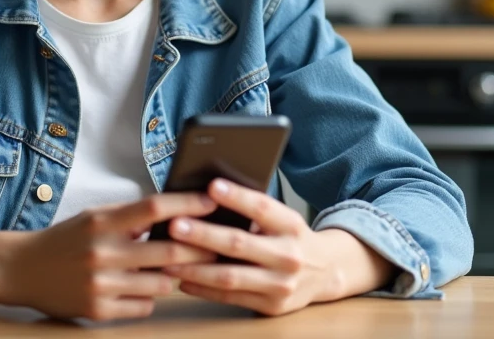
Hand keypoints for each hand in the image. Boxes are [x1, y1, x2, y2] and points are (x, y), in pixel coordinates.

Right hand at [0, 192, 219, 321]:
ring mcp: (101, 284)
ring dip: (172, 276)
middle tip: (216, 246)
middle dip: (198, 249)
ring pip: (162, 283)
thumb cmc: (65, 240)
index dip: (188, 204)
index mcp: (102, 222)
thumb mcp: (94, 217)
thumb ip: (129, 216)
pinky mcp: (98, 310)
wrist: (21, 269)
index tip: (212, 201)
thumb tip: (173, 213)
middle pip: (168, 250)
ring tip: (171, 269)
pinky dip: (148, 296)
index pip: (155, 208)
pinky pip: (144, 306)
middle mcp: (102, 252)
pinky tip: (140, 288)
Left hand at [161, 178, 394, 315]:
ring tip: (168, 258)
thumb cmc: (290, 237)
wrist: (325, 273)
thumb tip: (207, 195)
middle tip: (175, 225)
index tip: (210, 186)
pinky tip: (182, 279)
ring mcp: (281, 285)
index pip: (262, 208)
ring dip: (195, 267)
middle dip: (203, 235)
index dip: (237, 197)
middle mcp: (289, 256)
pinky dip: (203, 289)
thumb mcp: (282, 218)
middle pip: (240, 244)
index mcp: (291, 225)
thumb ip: (253, 210)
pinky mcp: (271, 307)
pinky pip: (230, 297)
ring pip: (230, 276)